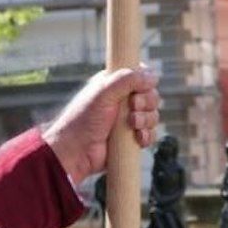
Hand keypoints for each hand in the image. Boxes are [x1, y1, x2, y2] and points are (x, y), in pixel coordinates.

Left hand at [40, 66, 158, 184]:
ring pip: (152, 116)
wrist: (75, 151)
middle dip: (146, 102)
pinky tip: (137, 138)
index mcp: (114, 84)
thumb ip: (127, 79)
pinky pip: (150, 134)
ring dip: (146, 120)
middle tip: (133, 107)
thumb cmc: (83, 119)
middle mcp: (122, 101)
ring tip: (132, 124)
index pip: (141, 76)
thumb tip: (152, 77)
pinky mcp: (130, 138)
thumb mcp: (103, 92)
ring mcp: (127, 120)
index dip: (145, 82)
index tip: (139, 89)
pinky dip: (146, 136)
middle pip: (151, 96)